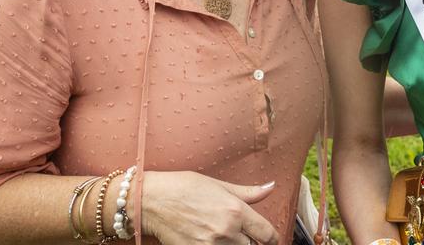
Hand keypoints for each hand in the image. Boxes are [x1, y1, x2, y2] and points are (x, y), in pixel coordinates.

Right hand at [140, 171, 279, 244]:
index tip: (272, 240)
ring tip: (225, 236)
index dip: (274, 239)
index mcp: (235, 211)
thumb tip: (271, 187)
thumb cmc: (183, 188)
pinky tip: (213, 242)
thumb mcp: (218, 185)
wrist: (150, 201)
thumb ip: (248, 192)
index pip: (267, 233)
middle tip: (242, 234)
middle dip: (250, 242)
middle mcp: (226, 231)